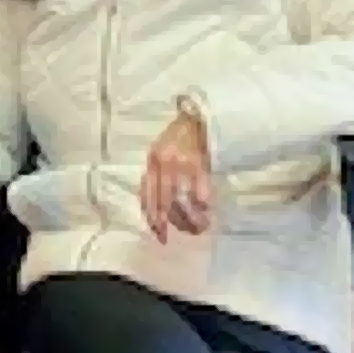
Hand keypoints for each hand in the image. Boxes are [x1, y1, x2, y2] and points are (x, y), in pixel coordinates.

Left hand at [138, 110, 213, 239]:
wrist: (197, 117)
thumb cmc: (178, 138)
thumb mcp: (160, 155)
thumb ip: (157, 177)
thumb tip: (156, 208)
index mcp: (151, 163)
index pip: (146, 197)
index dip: (152, 219)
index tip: (160, 235)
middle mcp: (162, 165)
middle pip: (163, 202)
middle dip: (171, 223)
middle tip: (181, 235)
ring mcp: (180, 164)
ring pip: (181, 200)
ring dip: (189, 219)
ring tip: (198, 228)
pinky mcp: (198, 163)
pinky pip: (199, 191)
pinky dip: (202, 205)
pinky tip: (207, 211)